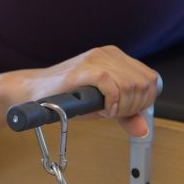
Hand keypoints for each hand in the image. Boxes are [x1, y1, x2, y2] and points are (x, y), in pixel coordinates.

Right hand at [16, 45, 159, 136]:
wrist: (32, 91)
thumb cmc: (64, 98)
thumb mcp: (101, 107)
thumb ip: (124, 115)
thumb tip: (143, 130)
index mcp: (116, 58)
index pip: (151, 79)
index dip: (144, 101)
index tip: (126, 112)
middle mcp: (109, 54)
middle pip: (144, 83)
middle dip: (135, 106)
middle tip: (115, 114)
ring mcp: (96, 59)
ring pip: (131, 85)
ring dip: (122, 106)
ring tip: (105, 112)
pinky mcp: (84, 69)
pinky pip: (111, 85)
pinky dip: (112, 103)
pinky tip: (102, 110)